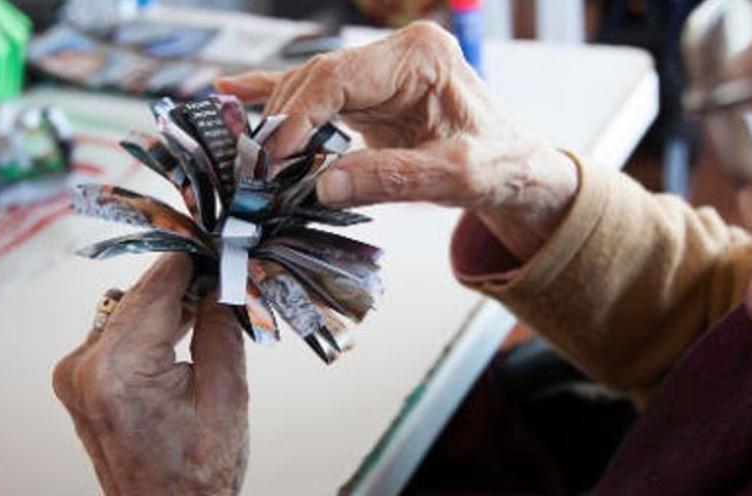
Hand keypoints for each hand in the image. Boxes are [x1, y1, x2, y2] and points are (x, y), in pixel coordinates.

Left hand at [53, 255, 247, 495]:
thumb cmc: (199, 477)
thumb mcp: (228, 394)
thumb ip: (221, 325)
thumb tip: (222, 279)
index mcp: (119, 369)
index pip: (158, 285)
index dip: (194, 262)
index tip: (221, 250)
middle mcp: (83, 367)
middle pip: (139, 295)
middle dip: (183, 286)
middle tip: (224, 281)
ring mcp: (73, 375)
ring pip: (126, 311)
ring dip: (165, 308)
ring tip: (208, 314)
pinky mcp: (76, 382)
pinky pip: (114, 334)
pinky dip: (147, 330)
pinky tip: (180, 337)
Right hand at [216, 22, 579, 260]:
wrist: (518, 169)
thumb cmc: (500, 166)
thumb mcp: (454, 178)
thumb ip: (390, 179)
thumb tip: (321, 185)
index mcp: (422, 56)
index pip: (339, 76)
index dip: (298, 115)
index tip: (272, 155)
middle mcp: (398, 53)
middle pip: (318, 78)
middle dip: (282, 121)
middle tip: (255, 167)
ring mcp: (382, 69)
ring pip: (311, 86)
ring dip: (278, 120)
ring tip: (248, 154)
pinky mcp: (371, 91)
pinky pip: (317, 90)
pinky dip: (277, 93)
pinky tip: (234, 91)